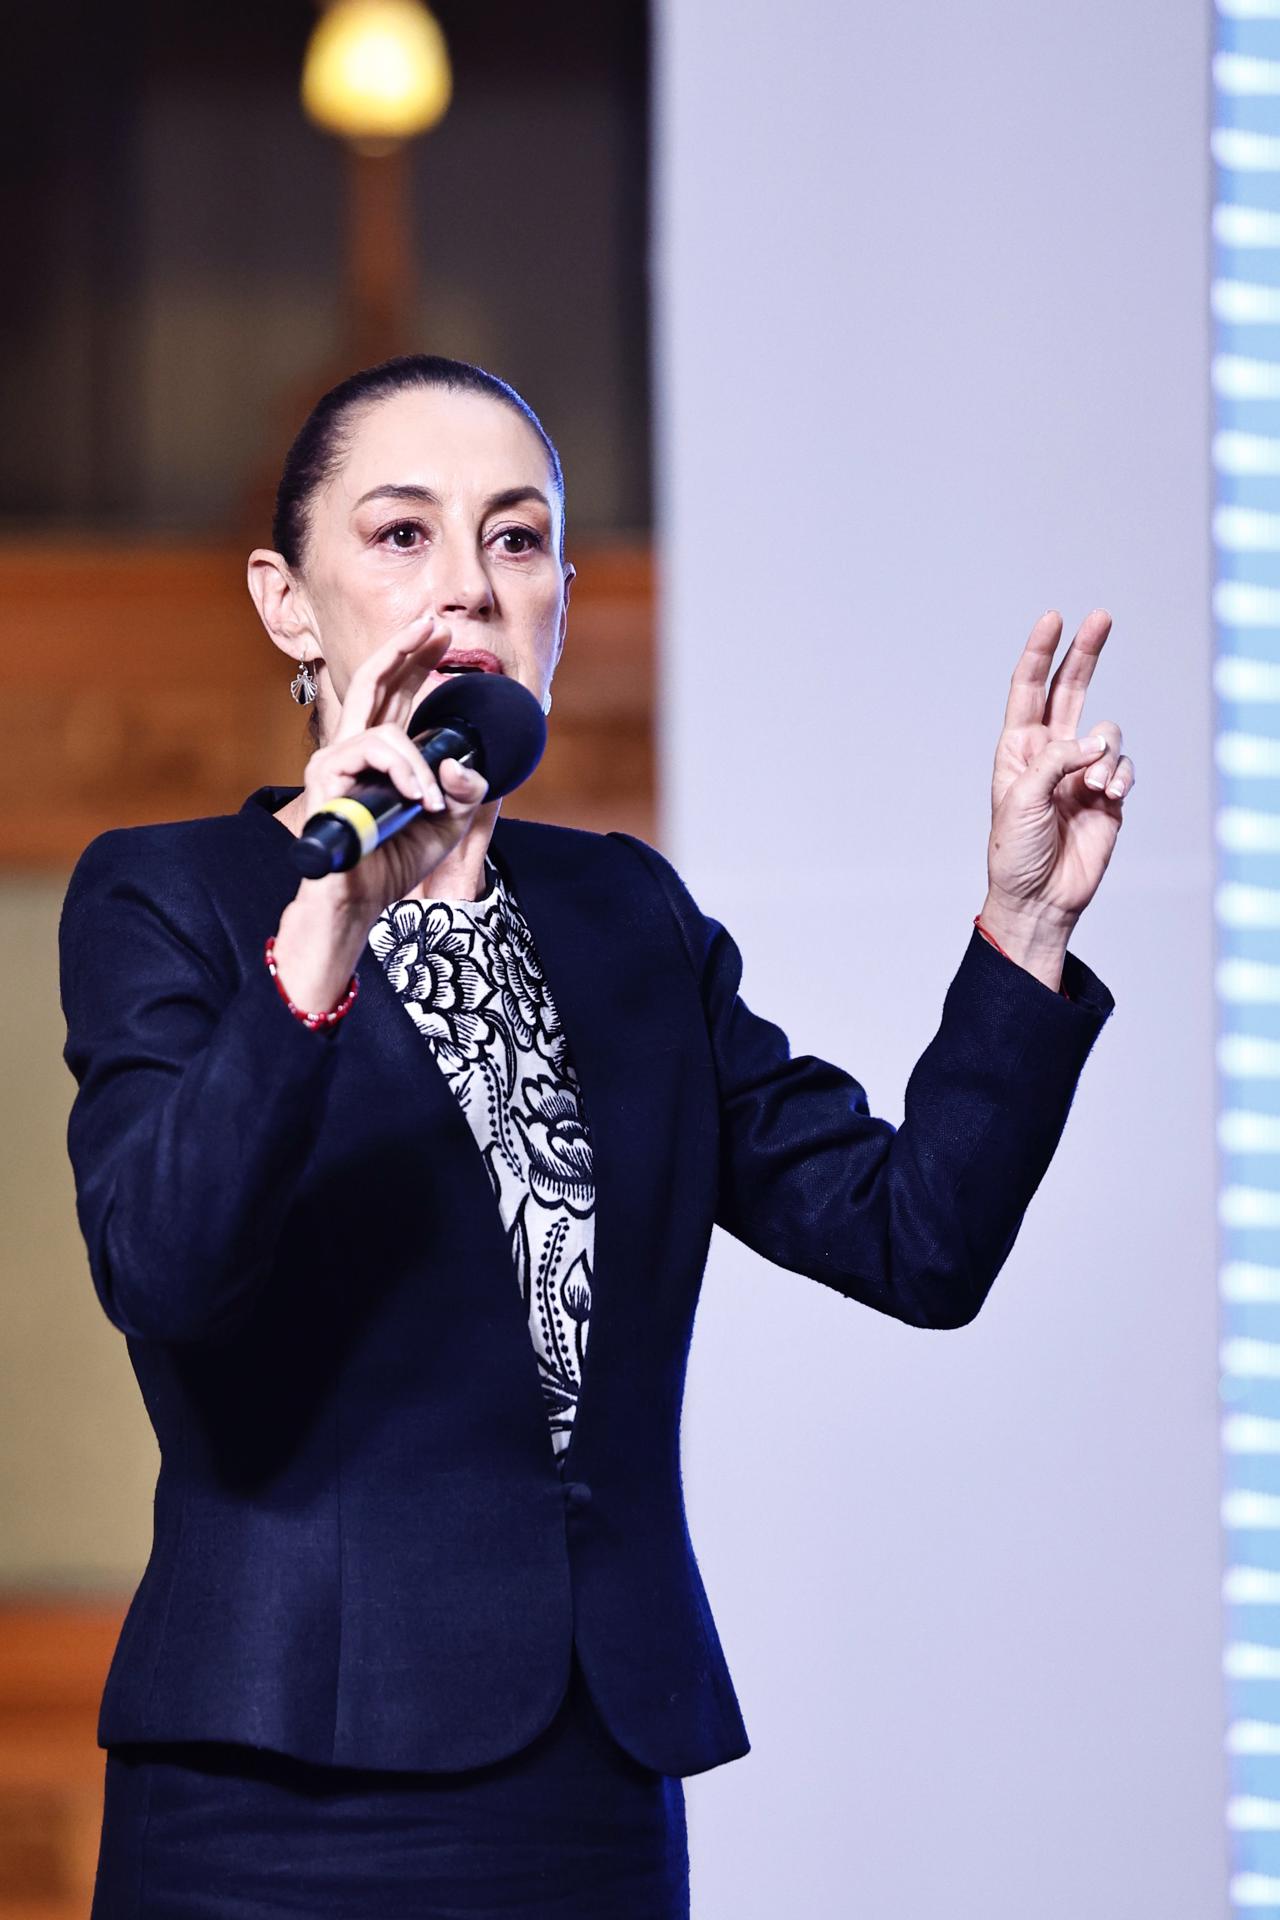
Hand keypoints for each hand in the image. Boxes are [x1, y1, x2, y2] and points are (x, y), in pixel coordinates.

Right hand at [295, 614, 490, 924]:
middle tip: (434, 622)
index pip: (397, 692)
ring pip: (382, 723)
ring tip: (432, 799)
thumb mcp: (448, 821)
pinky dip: (406, 774)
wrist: (362, 898)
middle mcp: (355, 748)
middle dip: (404, 648)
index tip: (439, 631)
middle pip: (374, 680)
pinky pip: (374, 753)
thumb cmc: (396, 858)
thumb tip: (461, 764)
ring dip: (418, 760)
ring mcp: (336, 759)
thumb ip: (464, 788)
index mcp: (383, 752)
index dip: (415, 659)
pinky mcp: (326, 777)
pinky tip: (420, 800)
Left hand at [979, 608, 1134, 969]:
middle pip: (1071, 690)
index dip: (1041, 653)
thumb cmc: (1015, 853)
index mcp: (1017, 749)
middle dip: (1086, 654)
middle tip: (1101, 617)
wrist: (1040, 898)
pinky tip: (1110, 796)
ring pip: (1107, 734)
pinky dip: (1121, 776)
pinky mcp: (1108, 794)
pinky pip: (1124, 766)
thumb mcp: (1020, 800)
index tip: (1053, 618)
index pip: (1029, 690)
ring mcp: (1081, 771)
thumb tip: (1093, 742)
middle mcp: (1050, 753)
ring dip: (1106, 754)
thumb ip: (1054, 761)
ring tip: (1095, 787)